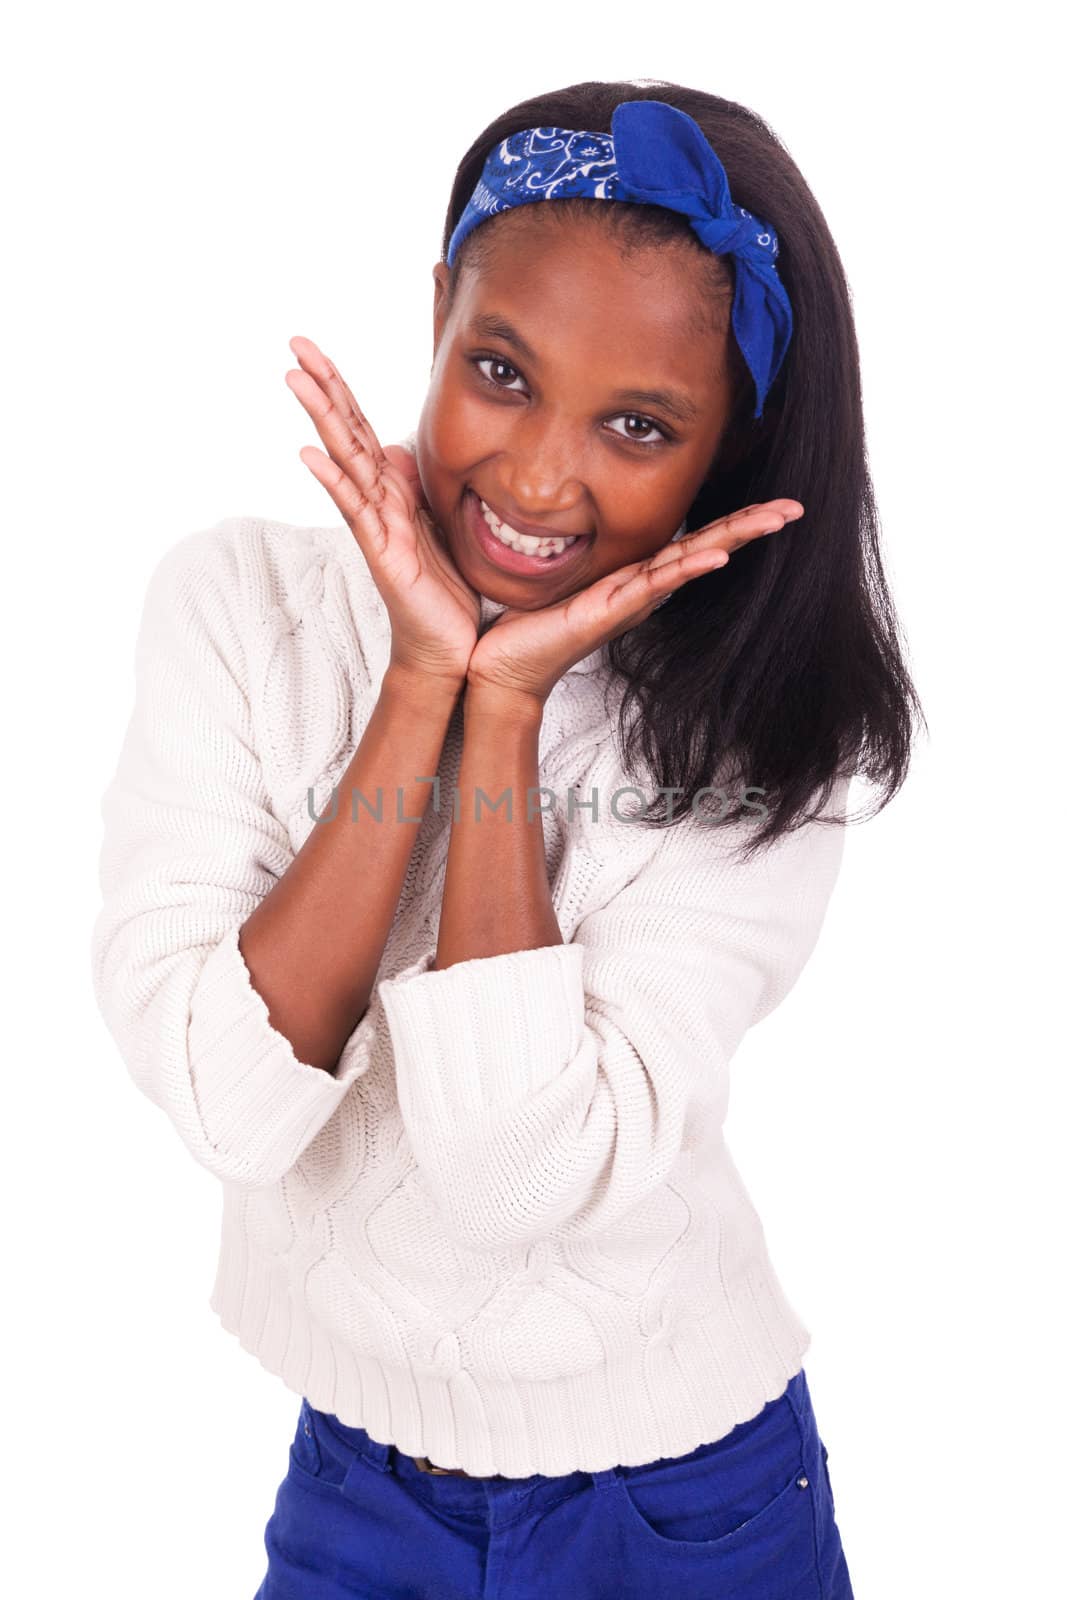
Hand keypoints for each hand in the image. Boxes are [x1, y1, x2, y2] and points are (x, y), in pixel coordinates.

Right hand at [286, 336, 479, 688]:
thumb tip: (398, 449)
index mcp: (395, 495)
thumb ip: (419, 487)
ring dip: (322, 419)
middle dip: (324, 387)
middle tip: (295, 343)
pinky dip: (334, 481)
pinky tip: (311, 455)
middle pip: (347, 435)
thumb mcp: (441, 526)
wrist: (451, 653)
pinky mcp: (383, 557)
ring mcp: (377, 530)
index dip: (343, 389)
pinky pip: (357, 513)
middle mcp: (379, 507)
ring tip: (295, 378)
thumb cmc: (446, 595)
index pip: (364, 430)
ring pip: (347, 463)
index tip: (316, 349)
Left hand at [465, 500, 804, 707]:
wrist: (497, 671)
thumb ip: (560, 540)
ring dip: (732, 540)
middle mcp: (636, 590)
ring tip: (773, 521)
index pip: (685, 541)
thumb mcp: (548, 573)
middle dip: (748, 526)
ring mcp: (627, 603)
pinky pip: (652, 587)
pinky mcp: (608, 614)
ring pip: (689, 563)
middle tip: (792, 507)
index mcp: (627, 577)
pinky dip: (685, 570)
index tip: (762, 500)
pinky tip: (715, 556)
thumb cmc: (518, 626)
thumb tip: (551, 507)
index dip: (725, 521)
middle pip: (703, 549)